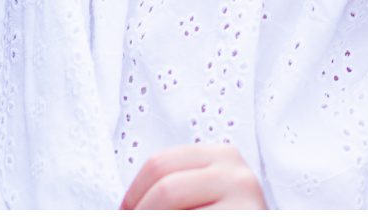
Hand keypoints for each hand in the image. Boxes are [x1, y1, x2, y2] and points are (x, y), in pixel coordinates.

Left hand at [121, 144, 265, 209]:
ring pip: (172, 213)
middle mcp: (238, 176)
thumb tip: (124, 208)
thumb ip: (174, 190)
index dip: (133, 195)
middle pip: (165, 189)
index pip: (159, 164)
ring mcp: (243, 203)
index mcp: (223, 157)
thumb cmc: (224, 215)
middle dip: (140, 213)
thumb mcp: (203, 196)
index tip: (127, 213)